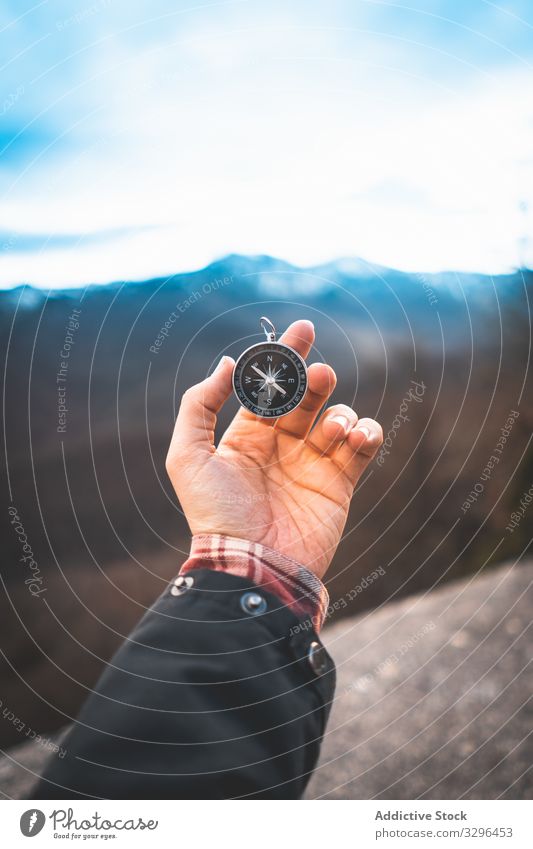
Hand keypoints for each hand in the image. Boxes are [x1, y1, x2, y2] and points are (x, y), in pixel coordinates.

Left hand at [166, 320, 382, 579]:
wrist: (253, 568)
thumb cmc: (216, 515)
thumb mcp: (188, 457)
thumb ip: (200, 405)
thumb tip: (226, 363)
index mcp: (246, 438)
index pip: (268, 388)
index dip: (285, 356)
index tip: (303, 329)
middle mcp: (280, 448)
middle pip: (305, 397)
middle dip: (314, 379)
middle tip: (319, 374)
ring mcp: (311, 465)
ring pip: (337, 418)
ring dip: (339, 413)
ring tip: (332, 430)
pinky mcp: (339, 485)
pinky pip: (362, 447)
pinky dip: (367, 433)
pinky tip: (357, 437)